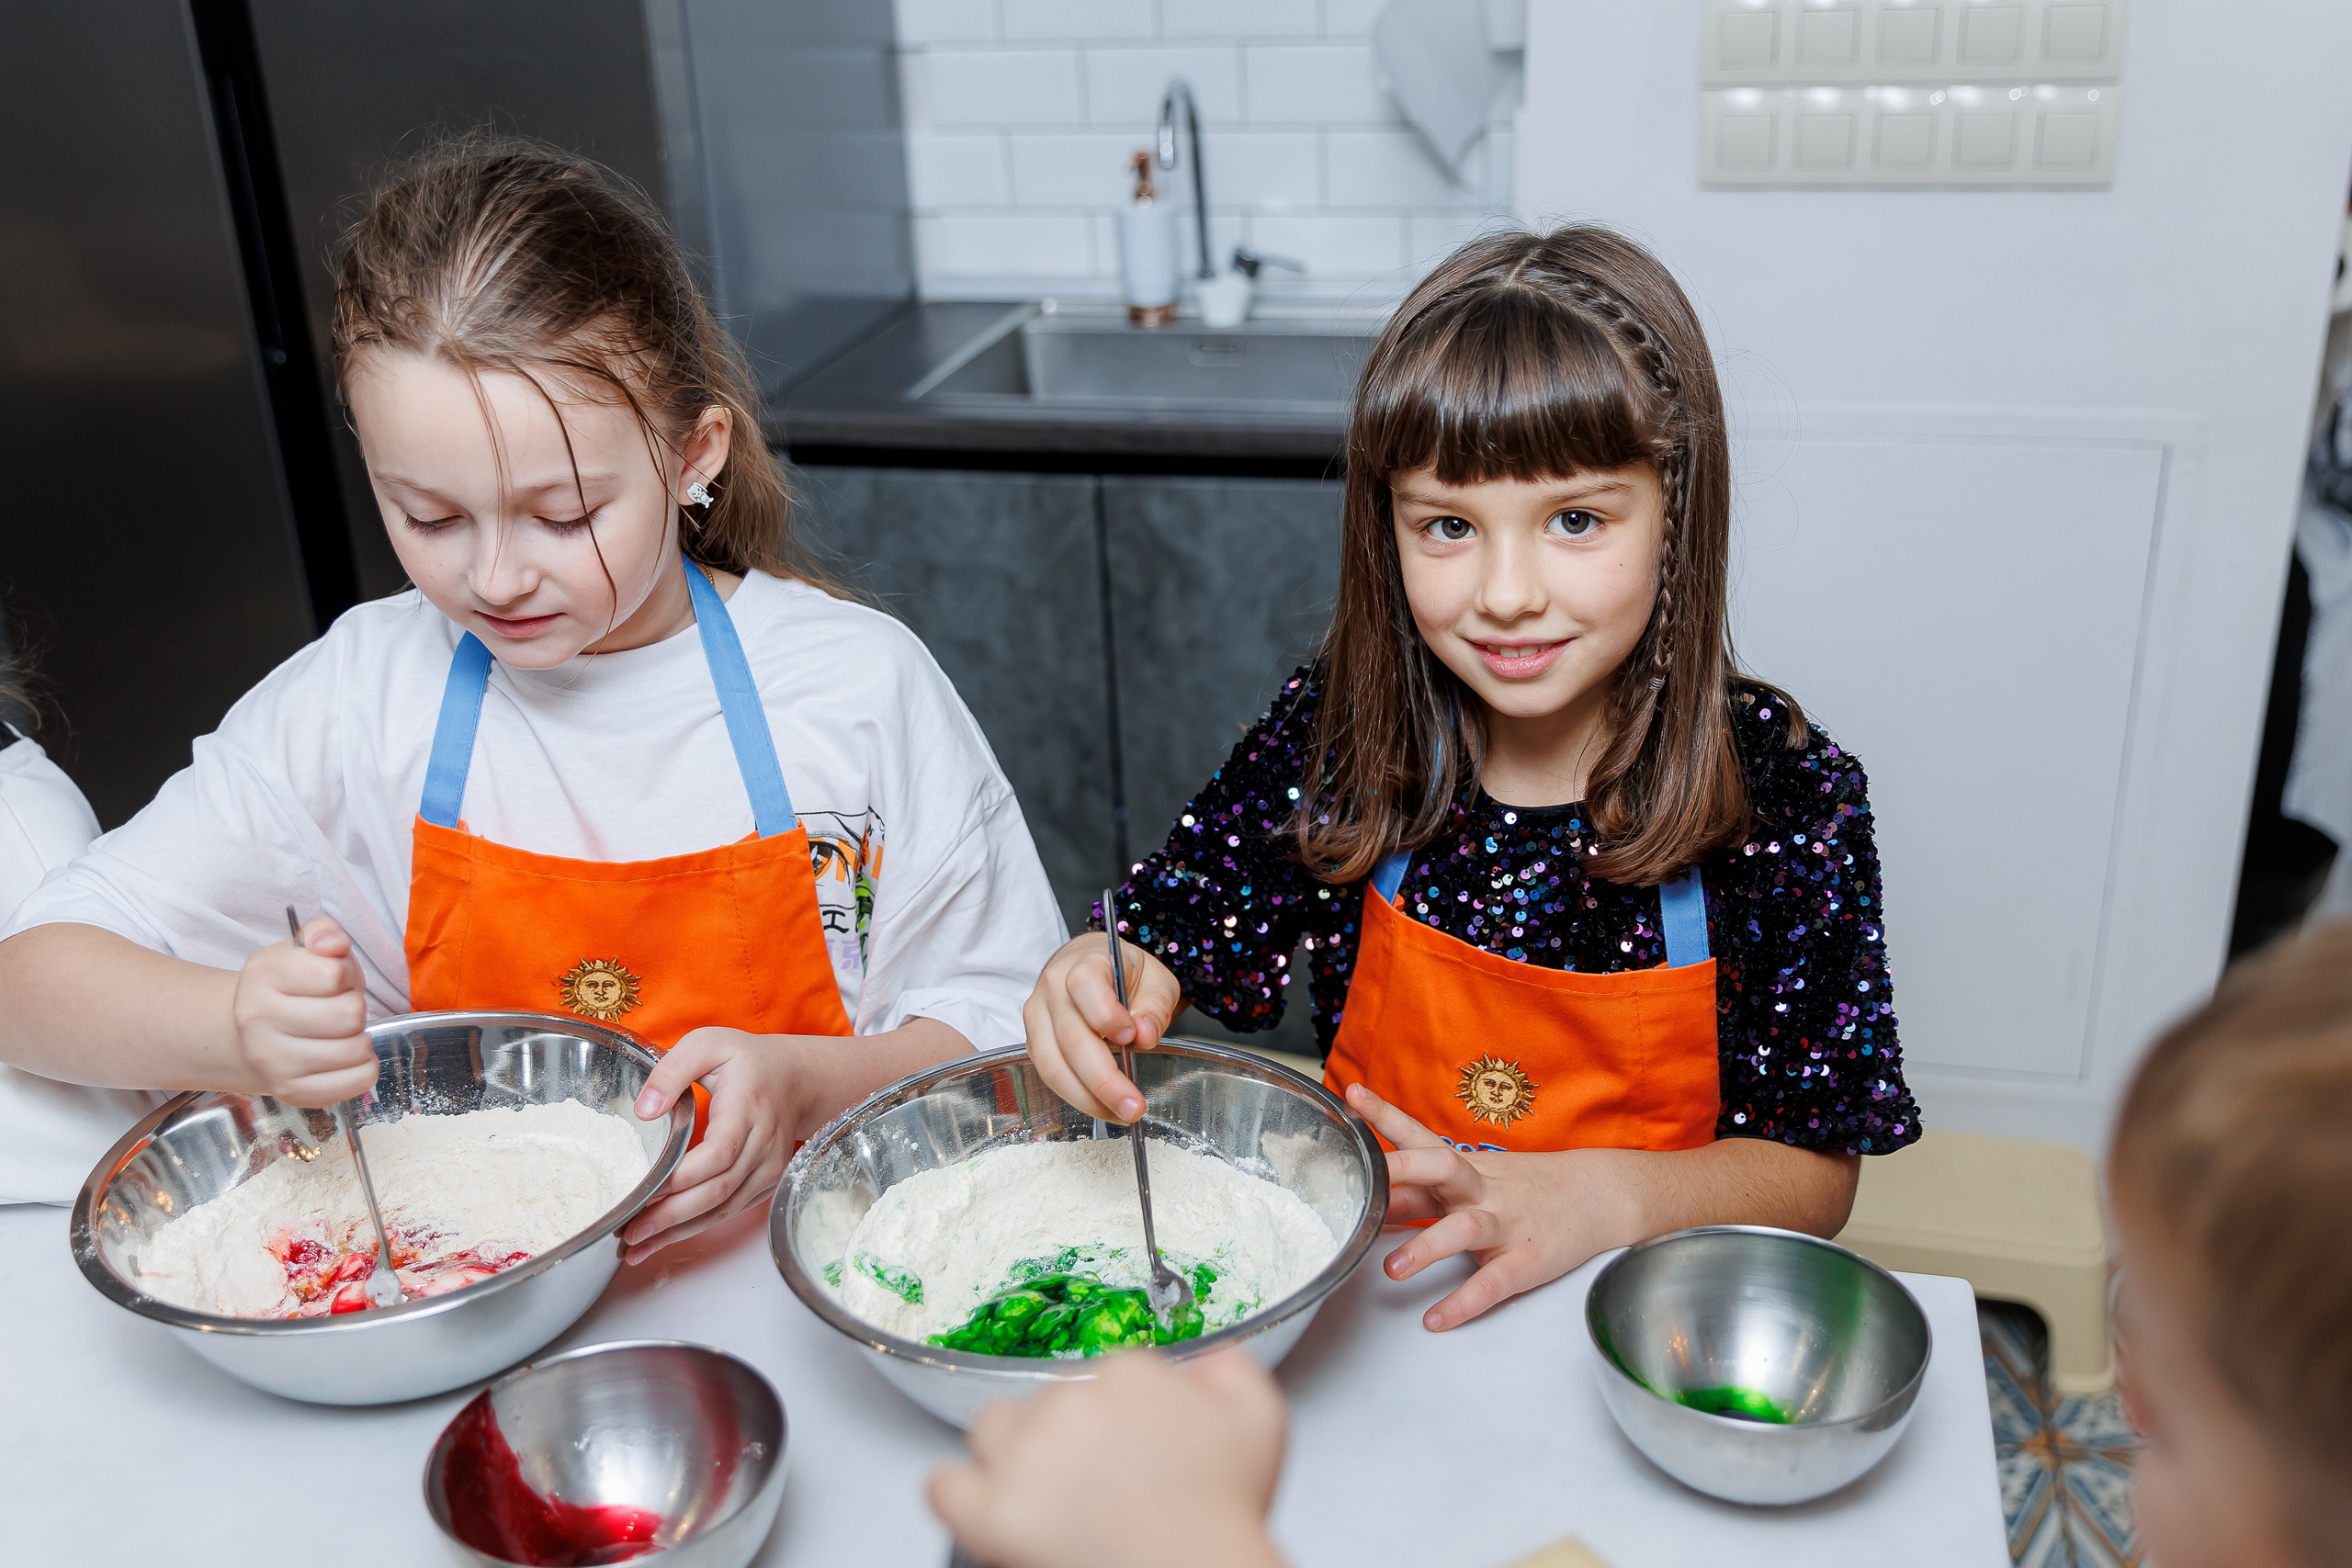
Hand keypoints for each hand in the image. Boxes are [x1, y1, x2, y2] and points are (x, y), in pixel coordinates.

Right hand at [231, 916, 374, 1105]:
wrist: (250, 1035)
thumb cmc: (291, 987)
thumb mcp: (302, 948)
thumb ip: (324, 932)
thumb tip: (333, 944)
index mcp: (264, 976)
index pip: (334, 974)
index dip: (345, 974)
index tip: (332, 979)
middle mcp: (259, 1021)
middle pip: (350, 1015)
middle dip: (354, 1007)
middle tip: (337, 1008)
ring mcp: (273, 1062)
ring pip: (357, 1049)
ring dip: (359, 1038)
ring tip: (337, 1032)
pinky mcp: (292, 1092)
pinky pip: (359, 1080)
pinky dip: (364, 1067)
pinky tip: (343, 1057)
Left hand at [621, 1026, 800, 1262]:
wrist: (795, 1079)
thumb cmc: (746, 1060)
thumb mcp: (707, 1044)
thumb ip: (671, 1071)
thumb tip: (645, 1111)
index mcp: (747, 1106)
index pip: (719, 1152)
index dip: (682, 1178)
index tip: (644, 1191)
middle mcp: (764, 1143)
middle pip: (718, 1190)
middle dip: (670, 1216)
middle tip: (628, 1233)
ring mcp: (768, 1168)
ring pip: (723, 1209)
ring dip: (678, 1232)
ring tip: (636, 1247)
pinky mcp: (765, 1183)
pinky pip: (729, 1211)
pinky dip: (695, 1228)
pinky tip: (663, 1238)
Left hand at [928, 1349, 1289, 1567]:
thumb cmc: (1224, 1516)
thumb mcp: (1259, 1418)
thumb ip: (1228, 1370)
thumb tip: (1198, 1363)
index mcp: (1130, 1374)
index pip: (1104, 1376)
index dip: (1118, 1416)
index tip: (1130, 1447)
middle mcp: (1070, 1403)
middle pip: (1049, 1400)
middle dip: (1069, 1437)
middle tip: (1098, 1484)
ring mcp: (1026, 1457)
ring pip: (993, 1429)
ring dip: (1013, 1454)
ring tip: (1049, 1495)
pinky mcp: (991, 1513)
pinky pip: (943, 1485)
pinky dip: (961, 1494)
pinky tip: (989, 1507)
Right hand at [1021, 931, 1182, 1121]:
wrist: (1092, 965)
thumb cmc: (1125, 973)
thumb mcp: (1155, 980)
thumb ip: (1155, 1006)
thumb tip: (1145, 1036)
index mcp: (1084, 962)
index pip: (1084, 984)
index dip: (1104, 1014)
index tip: (1131, 1036)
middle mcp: (1052, 988)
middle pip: (1070, 1038)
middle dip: (1103, 1079)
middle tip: (1133, 1106)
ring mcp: (1037, 1016)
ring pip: (1053, 1064)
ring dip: (1087, 1097)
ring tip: (1121, 1113)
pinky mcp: (1035, 1042)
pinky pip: (1050, 1074)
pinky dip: (1076, 1095)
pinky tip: (1103, 1105)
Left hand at [1349, 1083, 1635, 1331]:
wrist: (1600, 1195)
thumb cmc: (1527, 1187)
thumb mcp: (1476, 1178)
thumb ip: (1423, 1189)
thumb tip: (1368, 1193)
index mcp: (1465, 1168)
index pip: (1419, 1136)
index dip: (1384, 1117)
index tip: (1351, 1097)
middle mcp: (1482, 1190)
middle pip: (1442, 1169)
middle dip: (1404, 1172)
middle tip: (1365, 1183)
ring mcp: (1506, 1224)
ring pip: (1465, 1229)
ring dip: (1427, 1246)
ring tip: (1392, 1270)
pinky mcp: (1527, 1260)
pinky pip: (1493, 1283)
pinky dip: (1464, 1302)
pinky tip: (1437, 1319)